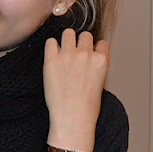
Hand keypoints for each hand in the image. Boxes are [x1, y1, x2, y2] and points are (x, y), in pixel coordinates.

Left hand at [43, 29, 109, 151]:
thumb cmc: (87, 106)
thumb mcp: (100, 82)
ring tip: (63, 53)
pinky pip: (50, 41)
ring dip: (67, 41)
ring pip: (68, 33)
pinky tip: (53, 57)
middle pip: (85, 35)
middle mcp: (86, 54)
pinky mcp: (51, 60)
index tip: (89, 57)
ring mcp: (68, 56)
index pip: (101, 43)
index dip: (95, 50)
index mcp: (101, 60)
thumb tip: (89, 55)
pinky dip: (51, 47)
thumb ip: (96, 65)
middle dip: (81, 44)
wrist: (72, 118)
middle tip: (75, 56)